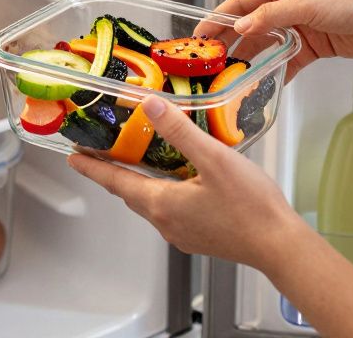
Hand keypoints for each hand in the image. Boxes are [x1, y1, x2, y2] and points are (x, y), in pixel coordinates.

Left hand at [68, 95, 303, 271]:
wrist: (280, 246)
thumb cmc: (250, 206)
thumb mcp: (213, 159)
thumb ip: (179, 131)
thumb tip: (148, 106)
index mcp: (162, 204)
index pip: (116, 182)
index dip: (92, 168)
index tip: (73, 157)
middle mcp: (166, 222)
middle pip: (130, 193)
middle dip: (114, 172)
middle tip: (101, 152)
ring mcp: (182, 233)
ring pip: (151, 203)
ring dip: (141, 182)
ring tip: (139, 160)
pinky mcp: (200, 237)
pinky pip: (171, 211)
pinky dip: (164, 192)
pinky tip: (180, 180)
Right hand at [215, 0, 352, 80]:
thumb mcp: (309, 4)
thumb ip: (273, 16)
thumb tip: (240, 26)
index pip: (243, 1)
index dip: (219, 17)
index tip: (199, 34)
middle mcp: (289, 2)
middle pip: (251, 24)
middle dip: (231, 42)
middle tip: (209, 62)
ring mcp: (301, 25)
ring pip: (267, 44)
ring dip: (251, 59)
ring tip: (231, 76)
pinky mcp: (314, 45)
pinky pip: (287, 59)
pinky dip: (275, 71)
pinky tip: (263, 84)